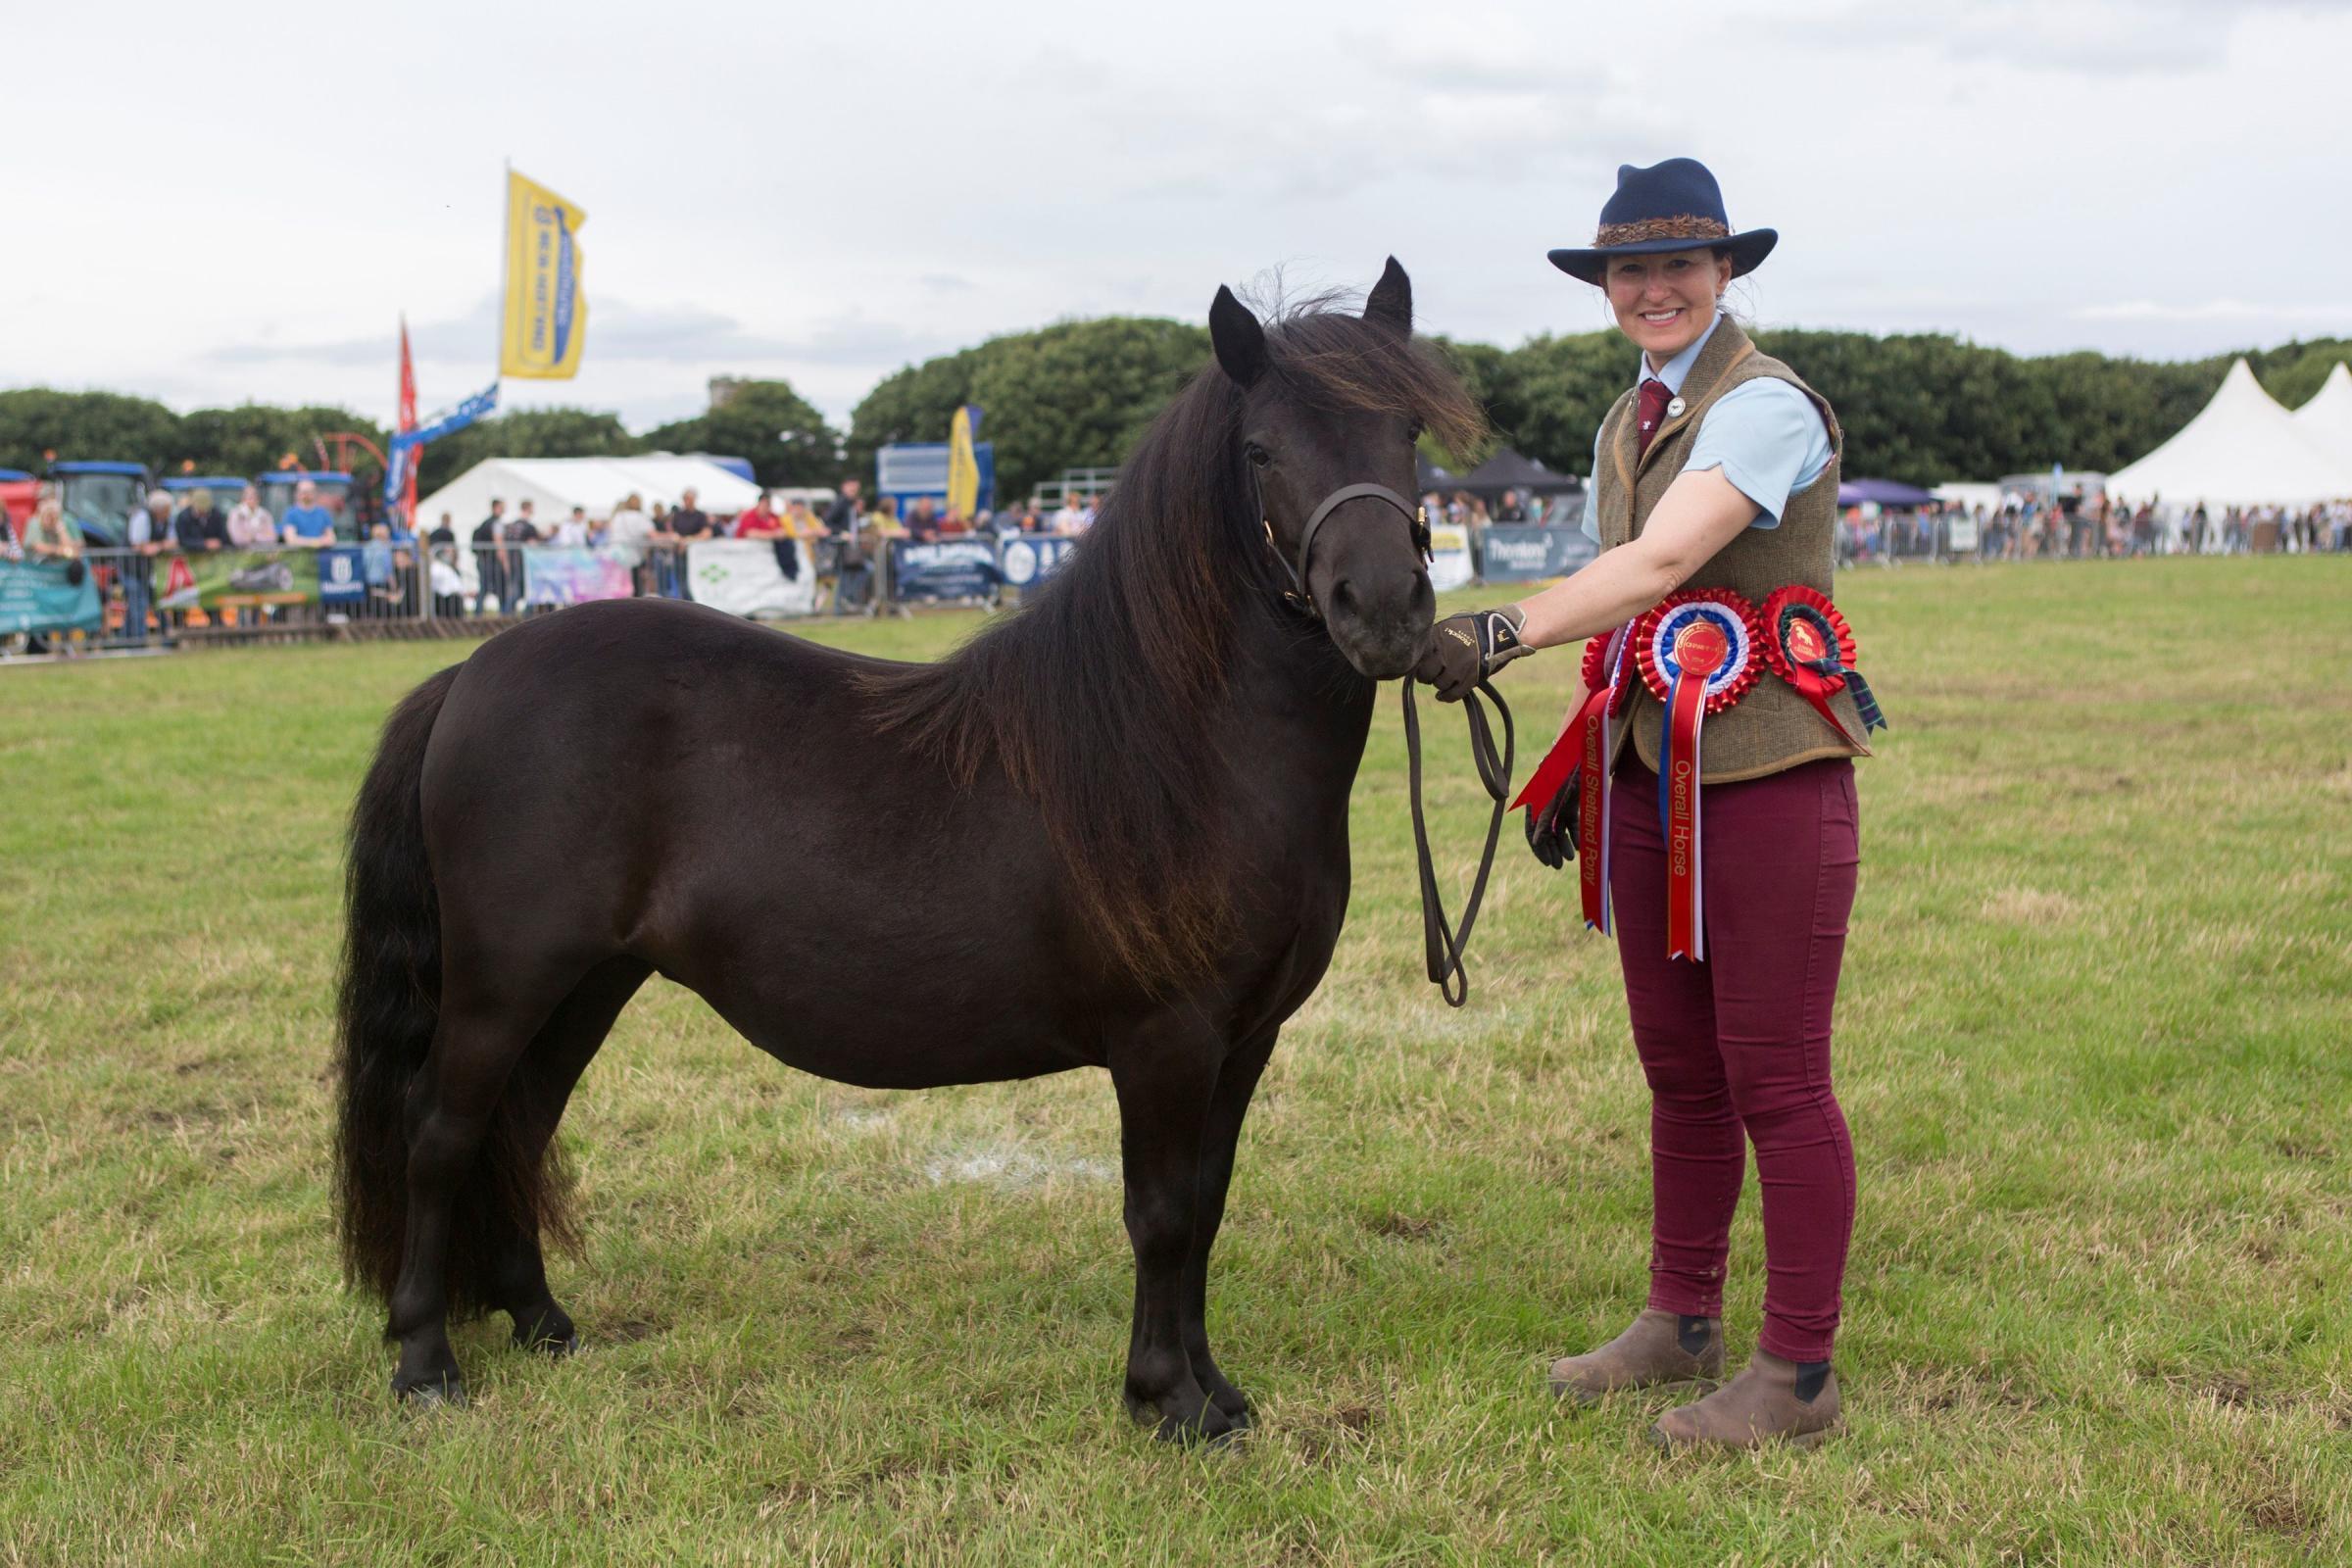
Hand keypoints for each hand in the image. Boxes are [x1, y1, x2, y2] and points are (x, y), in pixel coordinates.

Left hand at [1412, 605, 1530, 702]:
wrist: (1498, 632)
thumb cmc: (1471, 628)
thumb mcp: (1448, 626)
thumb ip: (1433, 639)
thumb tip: (1417, 654)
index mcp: (1438, 637)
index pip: (1418, 658)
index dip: (1417, 664)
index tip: (1421, 665)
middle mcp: (1446, 652)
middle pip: (1425, 674)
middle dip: (1426, 677)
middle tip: (1429, 675)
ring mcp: (1459, 666)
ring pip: (1439, 684)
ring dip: (1439, 684)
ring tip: (1442, 679)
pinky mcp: (1471, 678)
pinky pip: (1453, 694)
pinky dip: (1445, 697)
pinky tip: (1441, 696)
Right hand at [1524, 768, 1580, 869]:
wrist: (1576, 756)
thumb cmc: (1560, 776)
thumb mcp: (1553, 798)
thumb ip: (1543, 820)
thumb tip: (1536, 841)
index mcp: (1535, 807)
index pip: (1533, 833)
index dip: (1539, 849)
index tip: (1547, 863)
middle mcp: (1545, 809)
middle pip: (1546, 835)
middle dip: (1552, 850)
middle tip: (1558, 866)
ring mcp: (1559, 807)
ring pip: (1559, 831)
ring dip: (1564, 845)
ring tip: (1570, 858)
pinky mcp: (1572, 805)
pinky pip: (1572, 824)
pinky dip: (1576, 835)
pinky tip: (1581, 847)